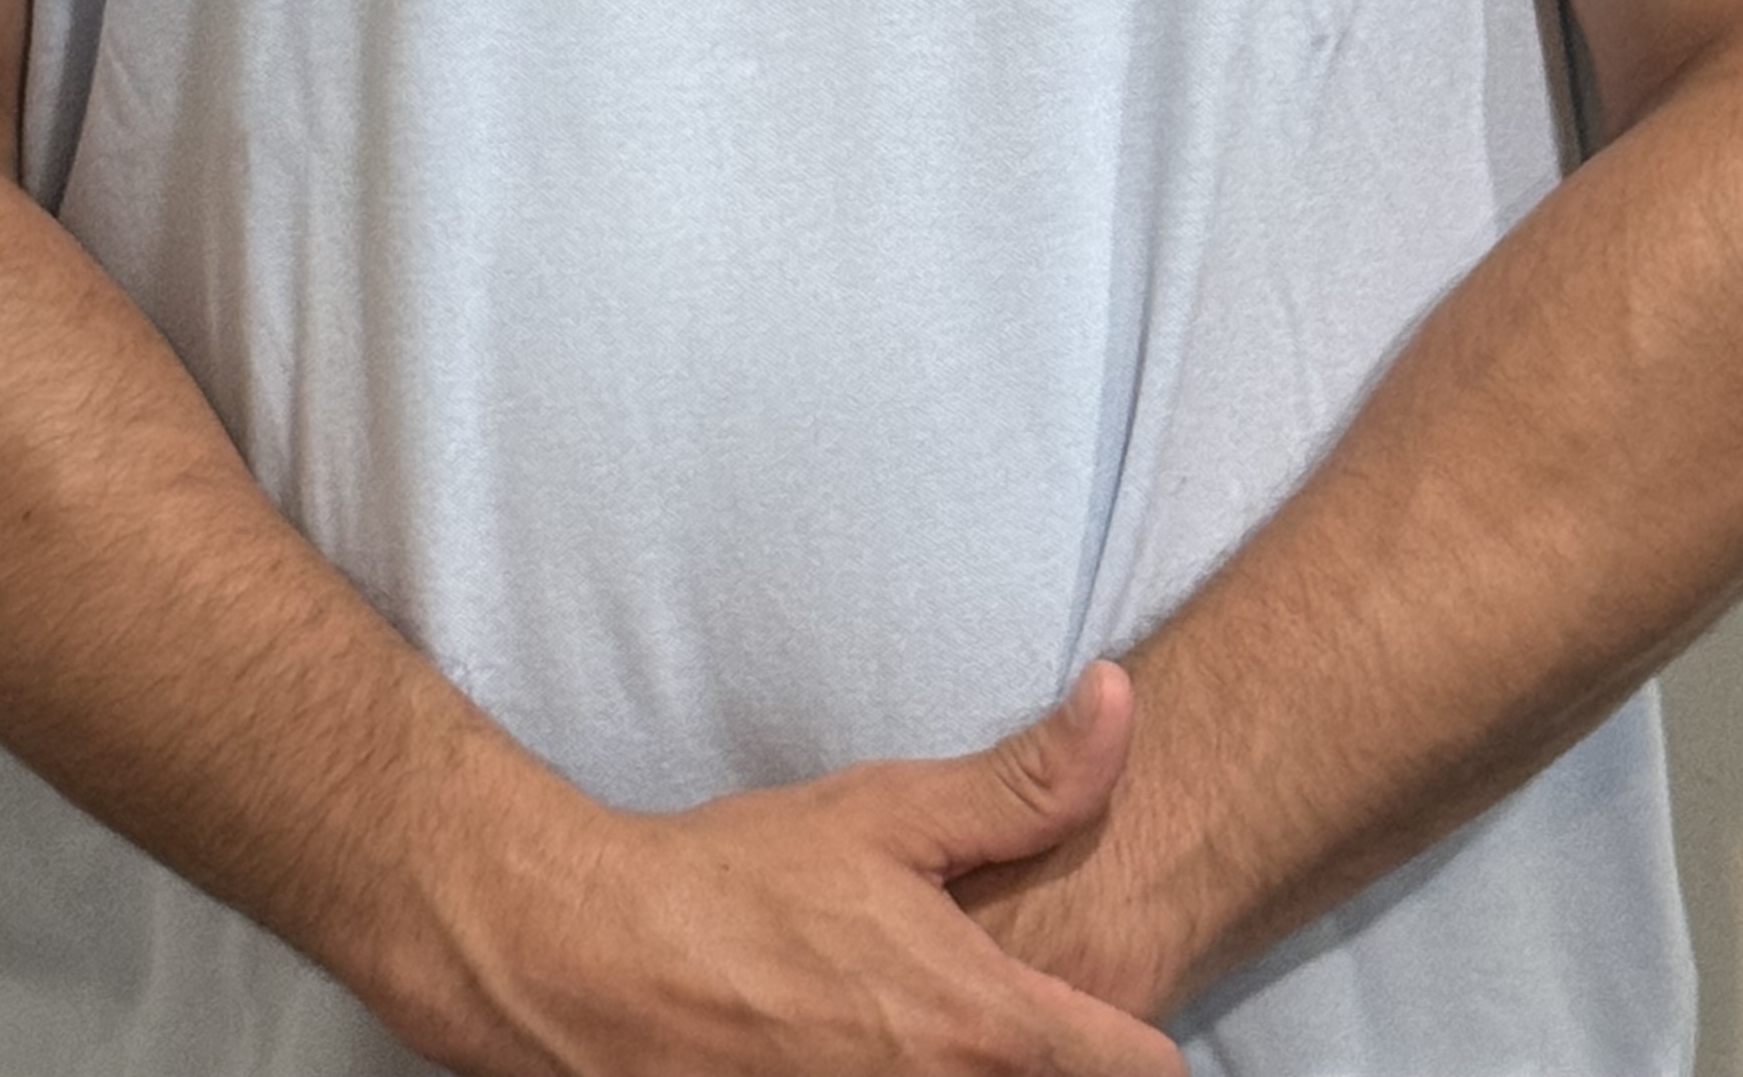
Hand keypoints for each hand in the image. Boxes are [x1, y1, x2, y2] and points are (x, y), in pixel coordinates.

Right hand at [479, 665, 1188, 1076]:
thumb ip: (1027, 780)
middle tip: (1011, 1012)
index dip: (1139, 1038)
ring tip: (921, 1028)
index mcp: (986, 1026)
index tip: (1114, 1009)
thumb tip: (1119, 704)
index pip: (1141, 1071)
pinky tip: (861, 1051)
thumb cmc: (744, 883)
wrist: (601, 963)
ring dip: (975, 1076)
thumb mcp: (890, 812)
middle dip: (1052, 1061)